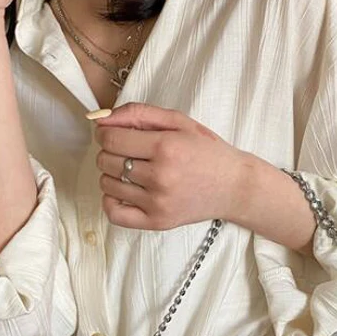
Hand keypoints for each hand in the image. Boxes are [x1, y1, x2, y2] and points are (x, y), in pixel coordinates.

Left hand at [91, 102, 249, 229]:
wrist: (235, 187)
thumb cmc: (208, 152)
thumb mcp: (179, 121)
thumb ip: (139, 113)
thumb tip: (101, 120)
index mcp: (166, 147)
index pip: (110, 139)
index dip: (105, 133)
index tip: (114, 134)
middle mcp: (160, 176)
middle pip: (106, 160)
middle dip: (111, 152)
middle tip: (129, 151)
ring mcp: (158, 202)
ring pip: (107, 184)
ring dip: (112, 174)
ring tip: (132, 170)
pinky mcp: (157, 221)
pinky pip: (115, 213)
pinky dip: (111, 200)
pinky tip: (124, 191)